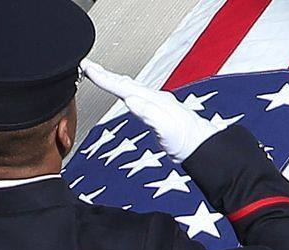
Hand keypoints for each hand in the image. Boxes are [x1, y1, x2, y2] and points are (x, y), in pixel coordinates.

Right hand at [80, 58, 223, 162]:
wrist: (202, 146)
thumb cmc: (186, 140)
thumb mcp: (166, 128)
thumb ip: (149, 113)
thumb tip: (131, 100)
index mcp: (154, 101)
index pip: (124, 87)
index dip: (104, 78)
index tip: (88, 69)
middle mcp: (155, 99)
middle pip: (125, 83)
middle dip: (105, 74)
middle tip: (87, 65)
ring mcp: (156, 104)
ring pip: (130, 87)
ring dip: (113, 79)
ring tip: (99, 73)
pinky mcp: (157, 112)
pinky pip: (136, 95)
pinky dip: (125, 89)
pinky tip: (124, 92)